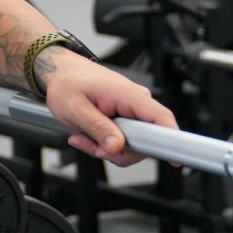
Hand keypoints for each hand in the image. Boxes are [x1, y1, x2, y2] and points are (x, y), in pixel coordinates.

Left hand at [37, 48, 174, 166]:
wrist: (59, 72)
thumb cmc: (66, 83)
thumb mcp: (75, 109)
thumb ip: (98, 128)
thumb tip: (117, 147)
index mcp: (129, 95)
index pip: (161, 118)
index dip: (172, 140)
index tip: (174, 159)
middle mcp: (136, 101)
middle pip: (145, 140)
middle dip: (117, 151)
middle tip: (92, 145)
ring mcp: (132, 109)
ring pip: (132, 143)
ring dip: (107, 148)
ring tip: (84, 137)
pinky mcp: (126, 116)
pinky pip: (123, 139)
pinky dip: (105, 143)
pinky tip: (88, 135)